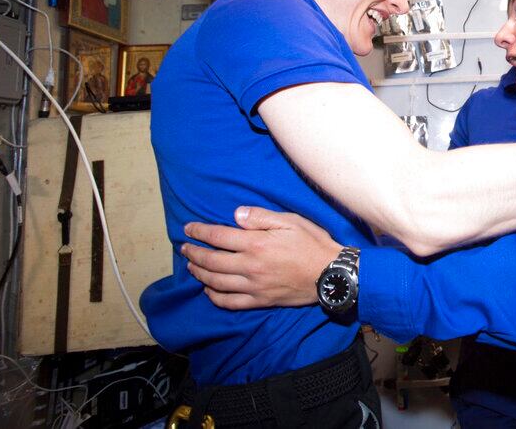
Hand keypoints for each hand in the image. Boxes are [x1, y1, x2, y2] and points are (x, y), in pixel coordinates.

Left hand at [182, 206, 341, 309]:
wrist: (331, 274)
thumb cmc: (312, 243)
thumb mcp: (291, 221)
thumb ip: (261, 217)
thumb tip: (236, 214)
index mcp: (257, 243)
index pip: (218, 236)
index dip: (199, 232)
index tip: (188, 228)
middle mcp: (250, 266)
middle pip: (212, 261)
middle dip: (193, 253)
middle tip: (184, 248)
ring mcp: (253, 286)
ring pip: (216, 282)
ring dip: (199, 273)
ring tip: (191, 266)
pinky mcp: (260, 300)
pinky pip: (230, 302)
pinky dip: (215, 297)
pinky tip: (209, 290)